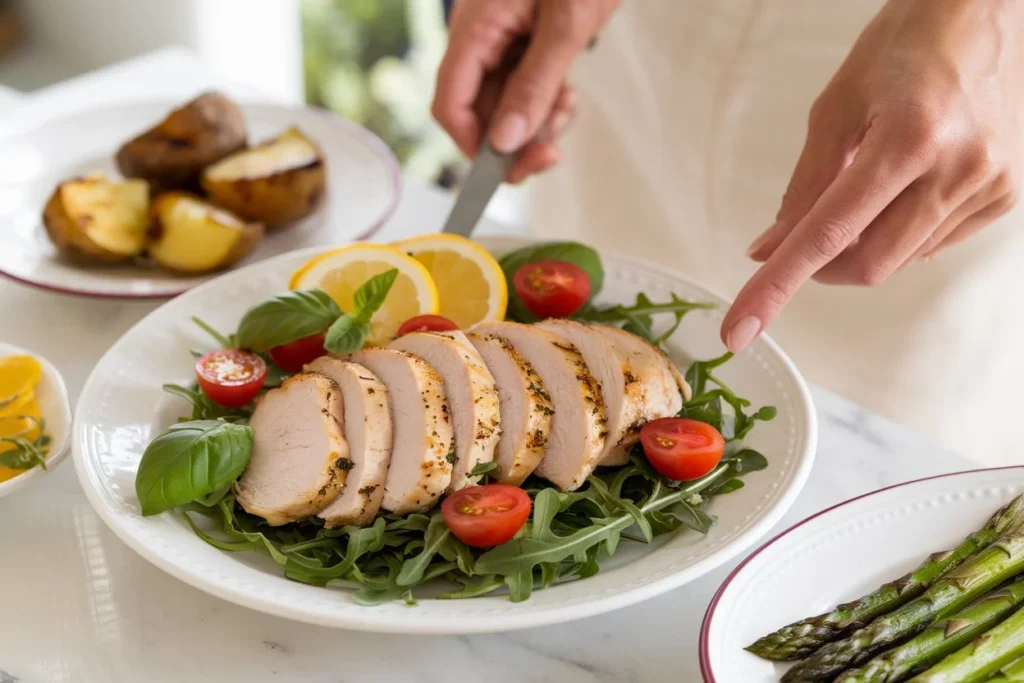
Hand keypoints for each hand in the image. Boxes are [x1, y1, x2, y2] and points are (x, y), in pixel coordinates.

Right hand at [432, 0, 617, 182]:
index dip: (473, 145)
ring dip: (535, 123)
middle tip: (551, 153)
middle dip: (513, 140)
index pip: (451, 105)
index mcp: (477, 28)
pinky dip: (546, 103)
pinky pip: (525, 88)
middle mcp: (482, 38)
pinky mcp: (527, 42)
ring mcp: (504, 41)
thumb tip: (505, 142)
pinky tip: (568, 94)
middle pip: (479, 112)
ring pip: (505, 106)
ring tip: (567, 106)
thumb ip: (535, 86)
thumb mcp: (566, 24)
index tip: (506, 169)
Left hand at [722, 0, 1023, 352]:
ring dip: (863, 244)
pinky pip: (934, 244)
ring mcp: (990, 185)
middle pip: (869, 264)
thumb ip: (805, 186)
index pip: (827, 235)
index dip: (777, 286)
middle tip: (798, 240)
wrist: (982, 9)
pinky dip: (899, 233)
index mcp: (909, 139)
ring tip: (866, 185)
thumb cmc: (906, 44)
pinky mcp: (1006, 194)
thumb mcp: (837, 108)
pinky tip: (901, 191)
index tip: (741, 327)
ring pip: (901, 259)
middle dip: (822, 266)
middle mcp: (958, 168)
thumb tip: (771, 247)